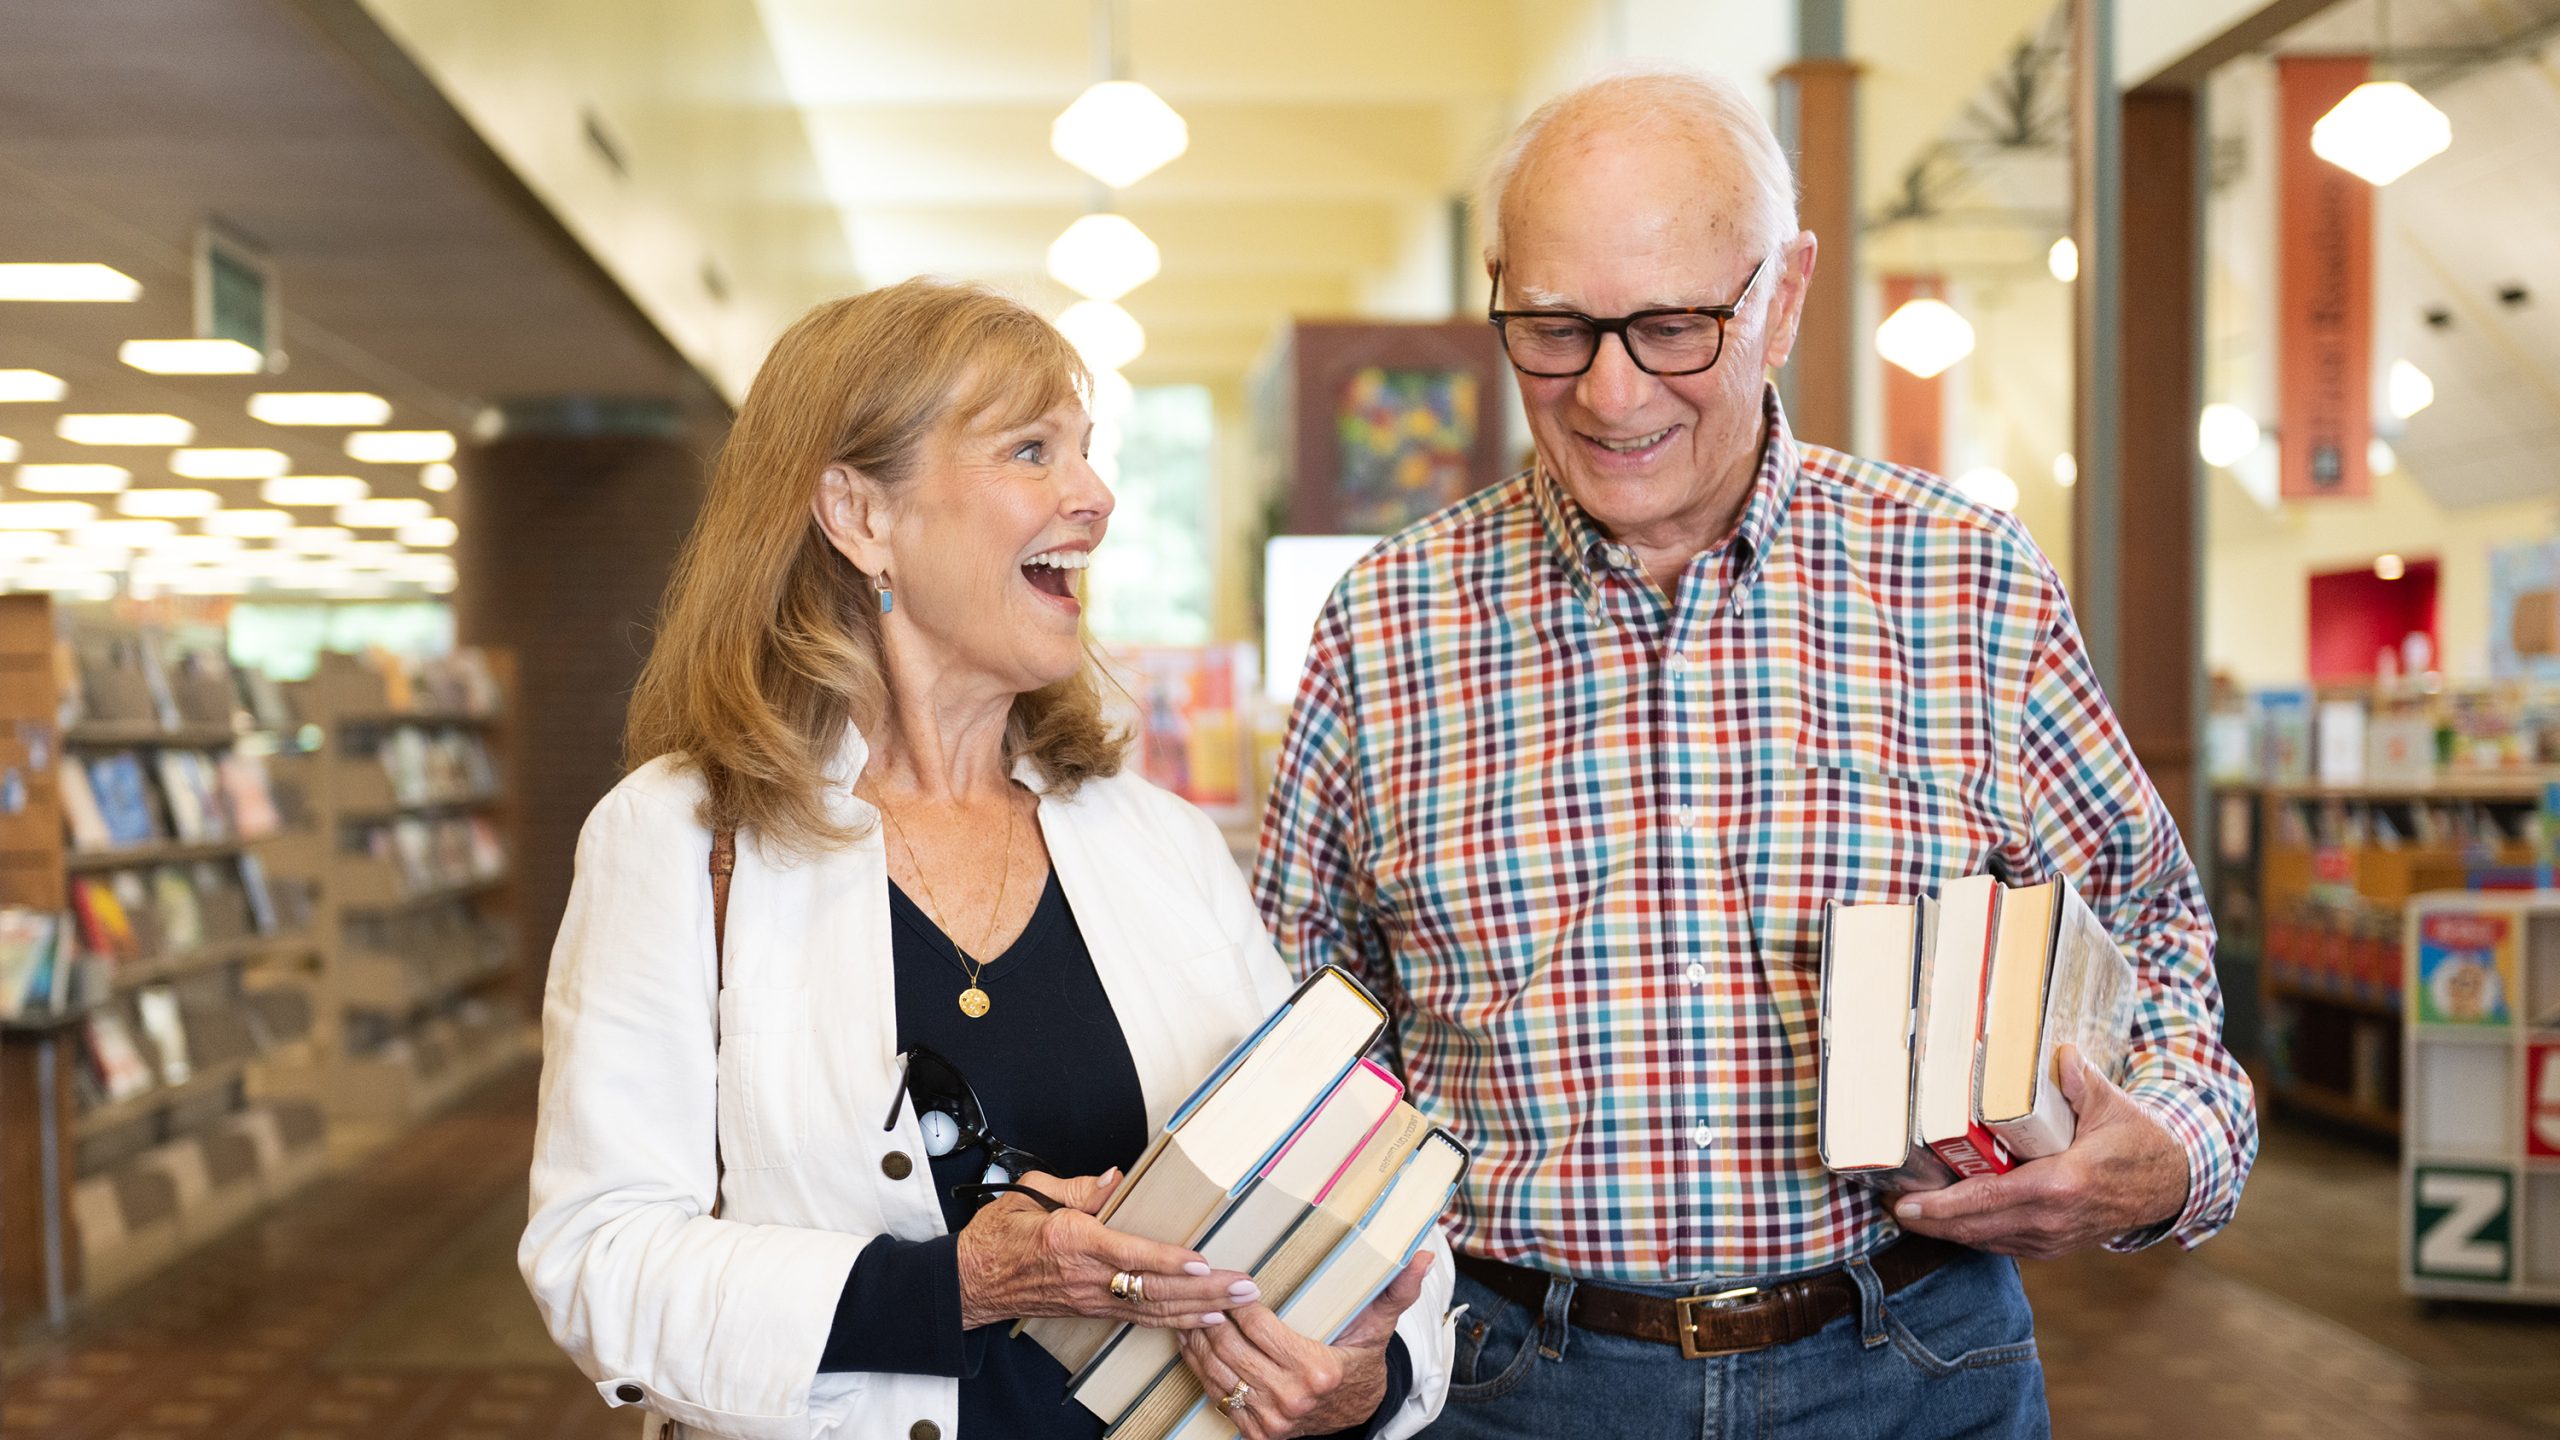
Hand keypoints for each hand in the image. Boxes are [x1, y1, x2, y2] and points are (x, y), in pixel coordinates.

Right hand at [954, 1169, 1260, 1329]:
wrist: (971, 1281)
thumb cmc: (998, 1236)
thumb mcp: (1030, 1195)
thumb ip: (1077, 1187)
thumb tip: (1116, 1178)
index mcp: (1073, 1241)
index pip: (1130, 1254)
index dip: (1169, 1261)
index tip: (1203, 1261)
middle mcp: (1087, 1276)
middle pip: (1155, 1288)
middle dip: (1205, 1290)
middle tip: (1245, 1286)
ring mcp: (1092, 1299)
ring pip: (1154, 1309)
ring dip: (1199, 1309)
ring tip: (1237, 1304)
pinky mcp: (1092, 1311)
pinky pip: (1140, 1318)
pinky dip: (1175, 1321)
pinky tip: (1202, 1319)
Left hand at [1174, 1251, 1431, 1439]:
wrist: (1356, 1413)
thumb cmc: (1360, 1361)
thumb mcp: (1378, 1326)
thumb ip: (1395, 1291)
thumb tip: (1423, 1256)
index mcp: (1318, 1369)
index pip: (1261, 1327)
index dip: (1237, 1302)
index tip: (1228, 1279)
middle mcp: (1291, 1398)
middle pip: (1232, 1349)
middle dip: (1210, 1317)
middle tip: (1198, 1289)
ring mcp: (1272, 1420)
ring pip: (1218, 1373)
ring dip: (1197, 1341)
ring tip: (1187, 1311)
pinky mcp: (1257, 1433)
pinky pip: (1218, 1397)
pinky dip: (1200, 1369)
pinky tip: (1193, 1343)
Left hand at [1891, 1045, 2190, 1259]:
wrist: (2169, 1184)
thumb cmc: (2137, 1142)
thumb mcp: (2111, 1105)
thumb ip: (2080, 1081)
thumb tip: (2059, 1055)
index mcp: (2062, 1185)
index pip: (1990, 1199)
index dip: (1943, 1207)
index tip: (1906, 1205)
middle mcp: (2052, 1220)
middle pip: (1976, 1228)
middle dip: (1928, 1221)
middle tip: (1888, 1203)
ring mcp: (2052, 1238)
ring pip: (1985, 1240)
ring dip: (1944, 1229)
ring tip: (1906, 1209)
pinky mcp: (2052, 1245)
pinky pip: (2001, 1243)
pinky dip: (1970, 1233)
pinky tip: (1945, 1219)